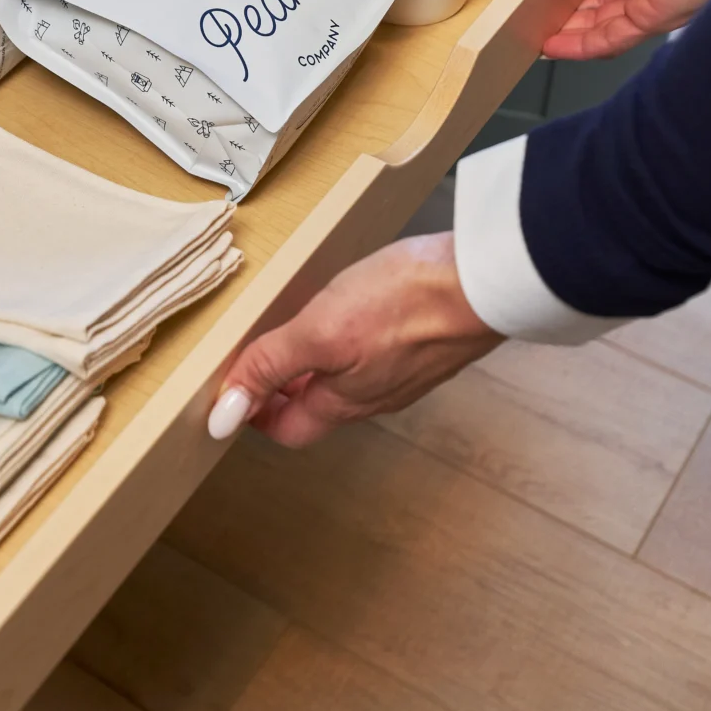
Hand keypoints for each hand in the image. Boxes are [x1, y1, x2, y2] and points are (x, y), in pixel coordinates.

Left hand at [207, 234, 502, 447]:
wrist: (487, 281)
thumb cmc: (406, 305)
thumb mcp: (320, 330)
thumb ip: (270, 366)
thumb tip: (223, 417)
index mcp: (345, 402)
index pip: (289, 429)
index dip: (256, 413)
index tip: (232, 387)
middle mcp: (376, 396)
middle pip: (318, 405)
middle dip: (283, 384)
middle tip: (258, 350)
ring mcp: (407, 372)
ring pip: (349, 380)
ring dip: (318, 361)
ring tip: (299, 323)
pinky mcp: (428, 344)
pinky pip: (378, 354)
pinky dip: (353, 339)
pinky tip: (354, 305)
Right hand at [543, 0, 710, 60]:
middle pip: (614, 14)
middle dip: (580, 22)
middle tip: (548, 25)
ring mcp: (663, 4)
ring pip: (610, 30)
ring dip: (575, 38)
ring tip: (543, 42)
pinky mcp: (659, 14)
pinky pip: (614, 36)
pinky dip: (582, 44)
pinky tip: (555, 45)